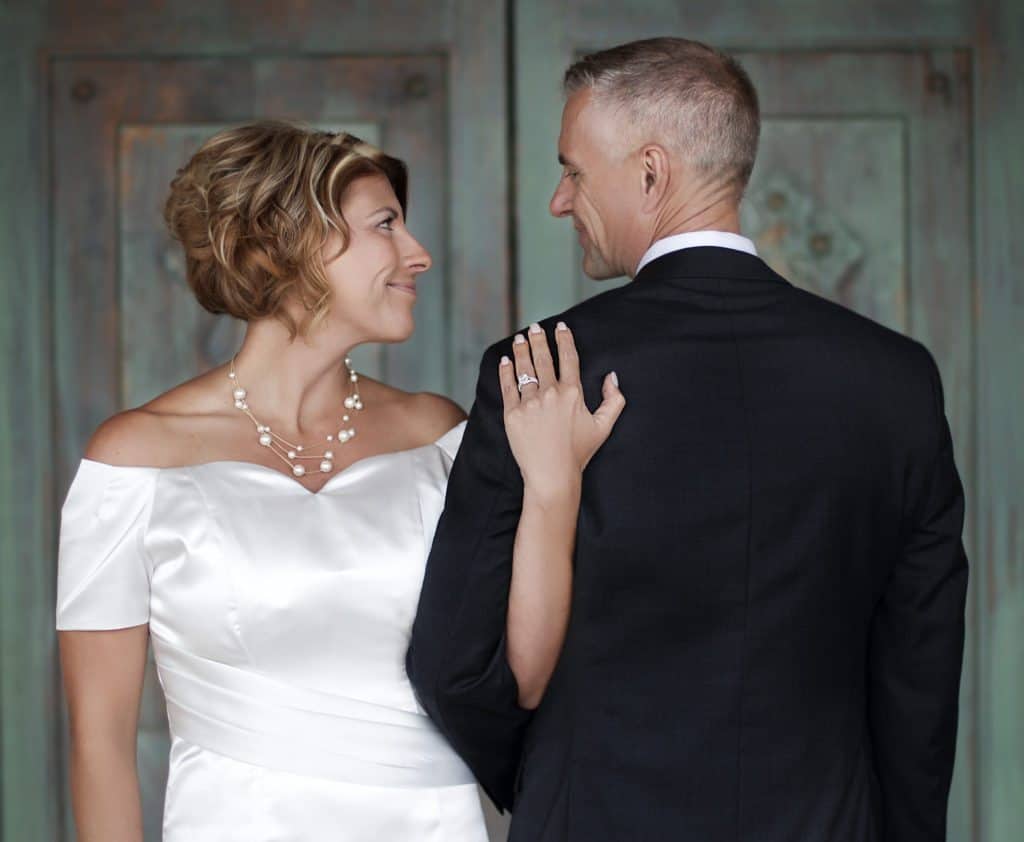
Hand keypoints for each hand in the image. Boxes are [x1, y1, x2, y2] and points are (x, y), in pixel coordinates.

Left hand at [498, 322, 624, 497]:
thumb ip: (614, 400)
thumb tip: (612, 377)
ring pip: (524, 369)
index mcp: (572, 393)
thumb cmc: (579, 453)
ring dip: (522, 350)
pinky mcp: (512, 414)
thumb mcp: (604, 426)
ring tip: (520, 338)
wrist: (552, 475)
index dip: (564, 339)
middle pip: (543, 358)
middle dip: (539, 339)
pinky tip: (506, 360)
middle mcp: (550, 393)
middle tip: (535, 327)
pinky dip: (506, 371)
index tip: (560, 327)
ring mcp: (529, 403)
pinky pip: (508, 387)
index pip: (568, 358)